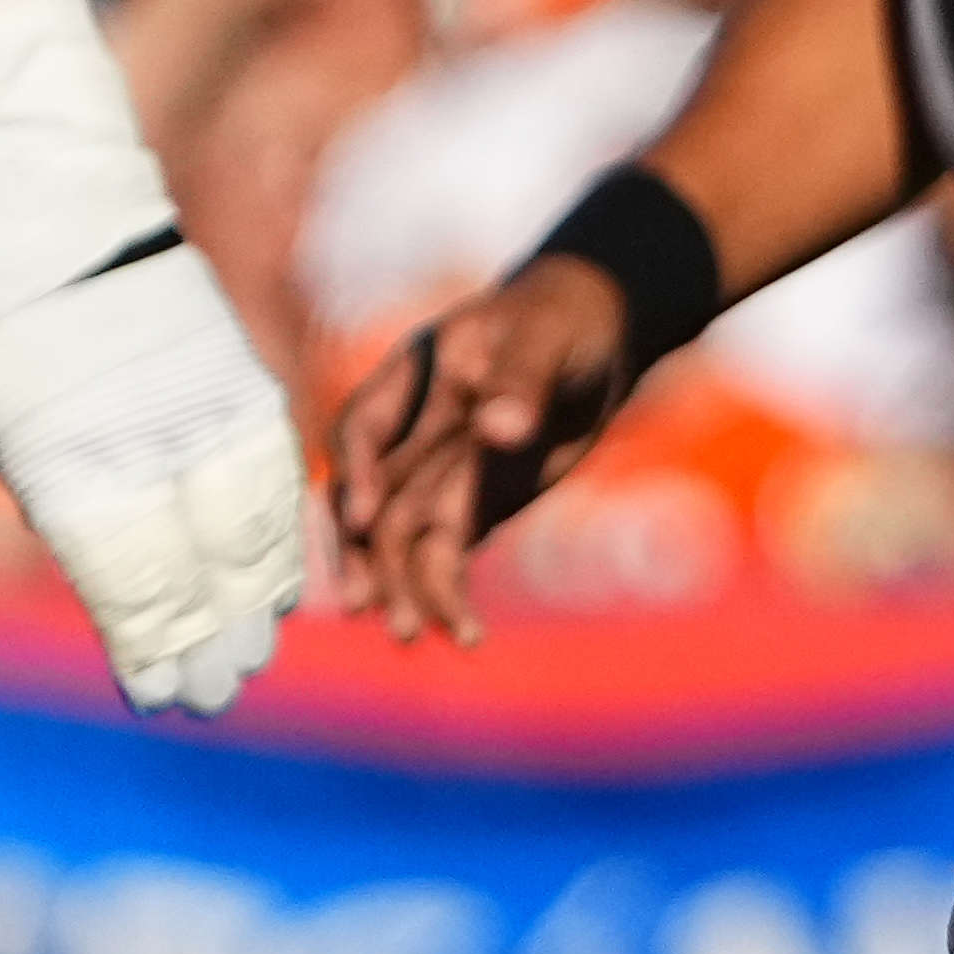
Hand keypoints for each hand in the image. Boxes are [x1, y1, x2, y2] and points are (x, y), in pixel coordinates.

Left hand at [0, 0, 303, 716]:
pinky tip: (280, 577)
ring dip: (254, 597)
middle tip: (206, 698)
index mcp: (69, 439)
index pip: (124, 570)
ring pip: (253, 526)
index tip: (152, 695)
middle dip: (207, 637)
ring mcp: (209, 403)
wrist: (52, 178)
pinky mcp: (241, 379)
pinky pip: (278, 479)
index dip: (145, 641)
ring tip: (249, 655)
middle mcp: (153, 428)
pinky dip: (284, 536)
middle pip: (199, 562)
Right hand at [324, 256, 645, 646]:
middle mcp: (415, 432)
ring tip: (411, 632)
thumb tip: (499, 429)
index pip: (365, 427)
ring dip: (402, 583)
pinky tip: (464, 632)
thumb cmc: (562, 321)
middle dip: (367, 549)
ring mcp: (440, 473)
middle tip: (371, 602)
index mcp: (416, 379)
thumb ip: (521, 382)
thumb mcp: (544, 339)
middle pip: (373, 497)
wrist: (597, 338)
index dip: (356, 470)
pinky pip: (447, 556)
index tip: (360, 516)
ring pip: (403, 537)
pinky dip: (449, 592)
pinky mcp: (473, 506)